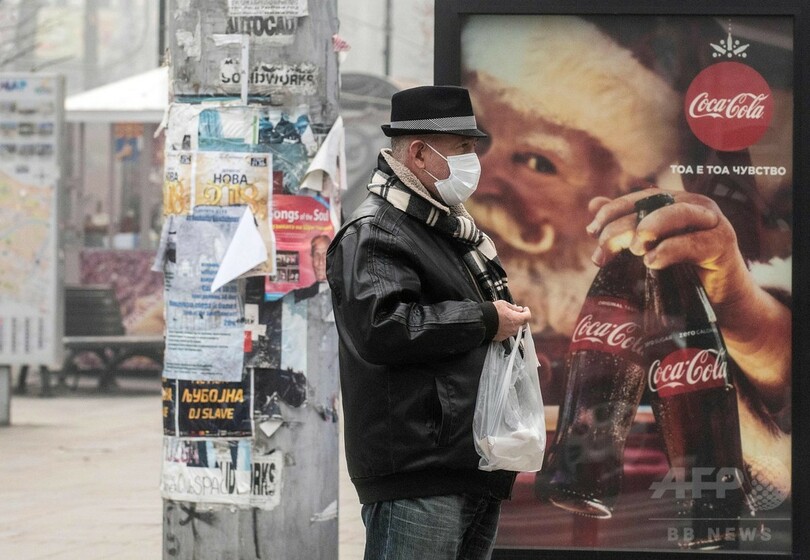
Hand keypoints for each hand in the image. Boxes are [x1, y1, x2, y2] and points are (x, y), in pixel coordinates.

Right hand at [493, 300, 530, 341]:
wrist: (481, 321)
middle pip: (523, 324)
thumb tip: (519, 309)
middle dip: (522, 318)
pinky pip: (508, 333)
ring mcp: (508, 334)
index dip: (527, 311)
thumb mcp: (504, 304)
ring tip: (509, 319)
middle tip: (518, 313)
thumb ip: (513, 307)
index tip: (525, 309)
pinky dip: (508, 329)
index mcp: (516, 319)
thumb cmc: (492, 311)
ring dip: (515, 324)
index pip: (528, 316)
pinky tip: (503, 324)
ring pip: (516, 329)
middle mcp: (514, 328)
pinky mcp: (502, 337)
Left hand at [586, 187, 789, 407]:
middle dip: (620, 228)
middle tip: (601, 254)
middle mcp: (694, 206)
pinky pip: (695, 242)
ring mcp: (711, 222)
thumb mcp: (651, 248)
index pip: (639, 198)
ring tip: (632, 250)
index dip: (612, 211)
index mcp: (676, 202)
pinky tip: (652, 262)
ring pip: (675, 215)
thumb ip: (625, 225)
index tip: (591, 231)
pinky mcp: (723, 244)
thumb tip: (594, 203)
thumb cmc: (685, 273)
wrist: (723, 302)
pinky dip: (670, 249)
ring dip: (648, 228)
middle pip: (652, 206)